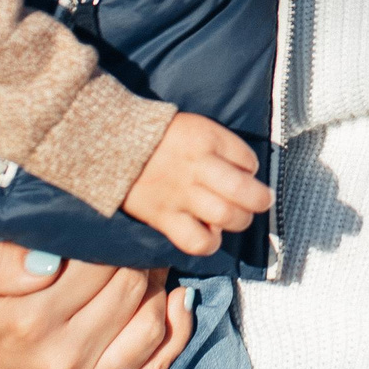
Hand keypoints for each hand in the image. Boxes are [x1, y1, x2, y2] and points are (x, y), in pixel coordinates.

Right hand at [0, 242, 193, 368]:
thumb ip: (2, 262)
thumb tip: (51, 256)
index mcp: (29, 323)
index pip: (98, 264)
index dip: (112, 237)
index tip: (112, 224)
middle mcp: (62, 363)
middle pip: (130, 290)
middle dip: (137, 257)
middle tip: (135, 239)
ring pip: (151, 324)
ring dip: (158, 287)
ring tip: (147, 265)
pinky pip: (156, 368)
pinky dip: (176, 331)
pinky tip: (176, 299)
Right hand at [123, 113, 273, 256]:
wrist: (109, 142)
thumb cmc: (158, 135)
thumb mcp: (194, 126)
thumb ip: (220, 146)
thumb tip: (246, 173)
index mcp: (207, 138)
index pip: (249, 160)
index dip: (252, 170)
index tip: (243, 172)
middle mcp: (198, 166)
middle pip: (246, 192)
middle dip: (259, 200)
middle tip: (256, 201)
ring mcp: (180, 194)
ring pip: (227, 217)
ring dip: (239, 220)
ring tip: (234, 217)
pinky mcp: (163, 217)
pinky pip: (197, 240)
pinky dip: (210, 242)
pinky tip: (210, 233)